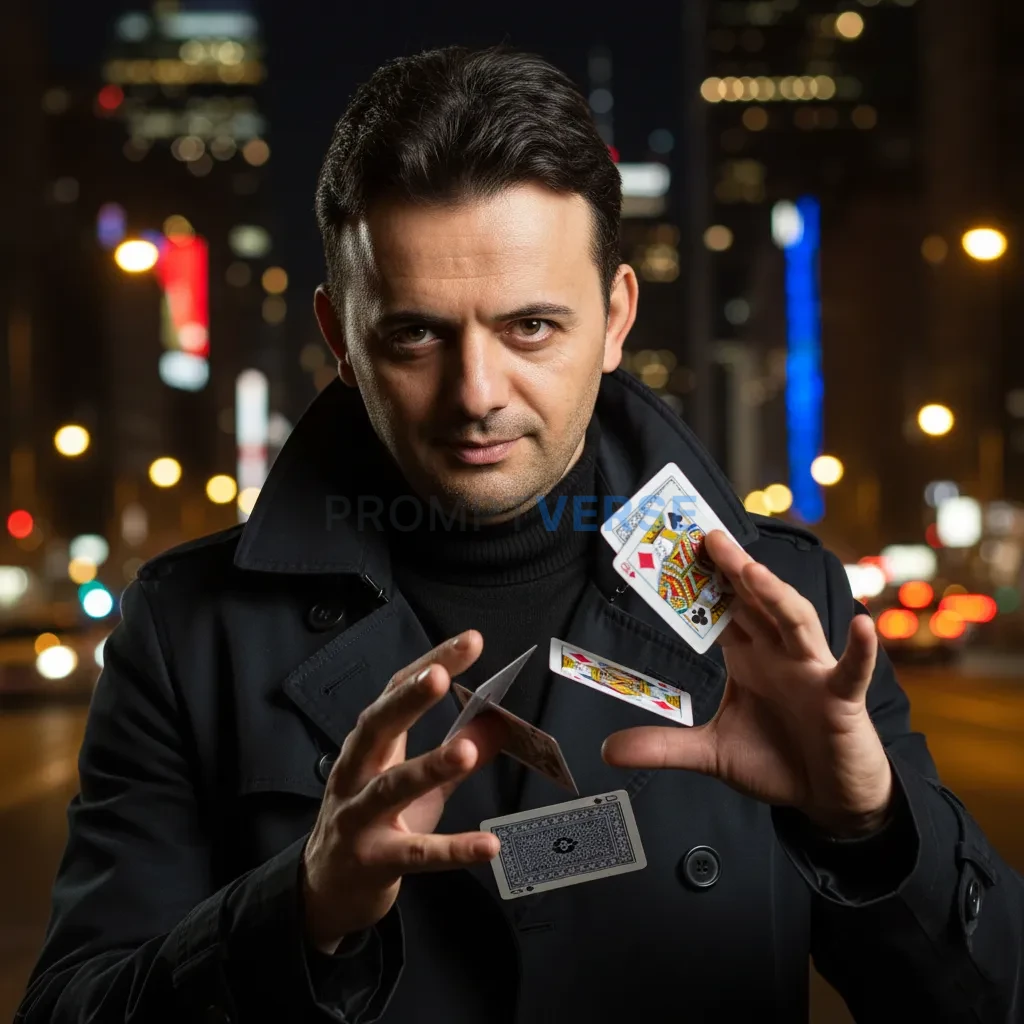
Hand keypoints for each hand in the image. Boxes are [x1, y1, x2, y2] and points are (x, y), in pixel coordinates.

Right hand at [301, 630, 504, 953]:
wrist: (325, 889)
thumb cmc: (373, 825)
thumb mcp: (414, 784)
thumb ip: (454, 751)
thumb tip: (498, 722)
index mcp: (369, 746)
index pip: (395, 691)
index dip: (431, 664)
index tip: (469, 642)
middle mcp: (356, 773)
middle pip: (378, 726)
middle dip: (408, 699)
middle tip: (441, 676)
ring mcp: (359, 817)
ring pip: (392, 787)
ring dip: (429, 766)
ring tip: (467, 751)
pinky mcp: (373, 860)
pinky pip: (416, 854)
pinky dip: (451, 850)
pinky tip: (488, 846)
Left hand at [602, 531, 892, 837]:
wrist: (828, 797)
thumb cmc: (776, 760)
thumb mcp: (710, 754)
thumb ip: (663, 747)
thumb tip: (607, 750)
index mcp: (748, 657)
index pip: (720, 611)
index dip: (700, 584)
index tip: (673, 552)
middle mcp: (779, 654)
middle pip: (755, 602)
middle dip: (732, 569)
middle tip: (707, 536)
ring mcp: (812, 672)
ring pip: (797, 622)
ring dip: (776, 595)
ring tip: (753, 571)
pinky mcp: (842, 700)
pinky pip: (852, 671)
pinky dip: (860, 649)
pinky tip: (862, 626)